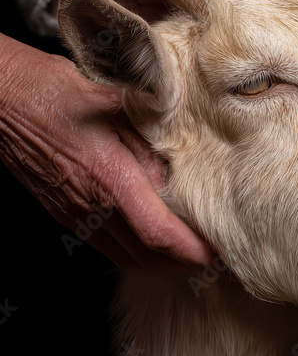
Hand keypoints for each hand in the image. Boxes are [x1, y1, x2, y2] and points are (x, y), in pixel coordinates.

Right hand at [0, 34, 213, 269]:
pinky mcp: (67, 214)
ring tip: (191, 249)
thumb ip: (152, 139)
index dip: (192, 250)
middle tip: (216, 252)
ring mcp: (76, 215)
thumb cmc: (55, 92)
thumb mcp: (117, 104)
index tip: (218, 252)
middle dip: (185, 262)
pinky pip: (109, 246)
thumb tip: (184, 168)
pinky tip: (154, 236)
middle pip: (149, 257)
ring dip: (163, 261)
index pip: (158, 233)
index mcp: (109, 177)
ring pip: (129, 257)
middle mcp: (92, 205)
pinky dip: (139, 250)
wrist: (3, 100)